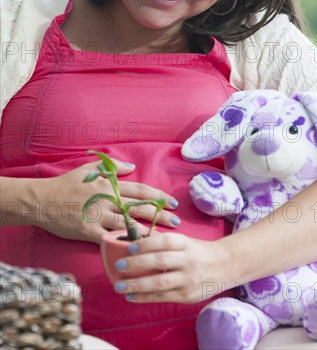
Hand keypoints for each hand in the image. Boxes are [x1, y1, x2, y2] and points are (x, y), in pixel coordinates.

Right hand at [29, 159, 179, 243]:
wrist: (42, 199)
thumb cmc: (66, 183)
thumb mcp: (89, 168)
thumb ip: (112, 167)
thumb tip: (132, 167)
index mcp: (110, 185)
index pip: (140, 190)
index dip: (158, 196)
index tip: (172, 203)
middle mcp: (107, 200)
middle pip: (139, 208)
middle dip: (159, 215)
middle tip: (176, 222)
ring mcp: (98, 216)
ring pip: (128, 224)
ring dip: (146, 230)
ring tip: (163, 237)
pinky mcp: (88, 231)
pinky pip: (109, 238)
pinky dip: (123, 242)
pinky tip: (136, 248)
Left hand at [112, 232, 231, 302]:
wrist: (225, 266)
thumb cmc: (198, 251)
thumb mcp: (185, 242)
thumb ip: (164, 243)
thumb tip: (135, 242)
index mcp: (186, 243)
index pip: (164, 242)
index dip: (146, 244)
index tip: (129, 248)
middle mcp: (188, 260)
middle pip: (160, 261)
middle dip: (136, 264)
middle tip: (118, 265)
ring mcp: (188, 279)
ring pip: (160, 282)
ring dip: (137, 284)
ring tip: (119, 285)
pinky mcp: (187, 296)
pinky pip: (163, 297)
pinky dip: (145, 297)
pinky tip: (131, 296)